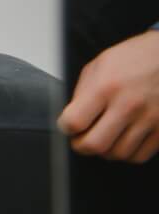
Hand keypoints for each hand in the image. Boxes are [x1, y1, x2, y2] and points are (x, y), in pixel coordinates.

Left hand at [58, 29, 158, 163]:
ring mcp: (148, 120)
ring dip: (105, 151)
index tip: (66, 126)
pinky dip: (127, 154)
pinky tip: (122, 141)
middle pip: (96, 144)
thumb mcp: (99, 65)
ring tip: (102, 139)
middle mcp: (127, 106)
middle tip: (79, 140)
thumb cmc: (135, 58)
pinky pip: (139, 155)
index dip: (65, 127)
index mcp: (106, 87)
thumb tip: (72, 117)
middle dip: (81, 146)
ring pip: (118, 154)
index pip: (75, 121)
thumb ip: (83, 92)